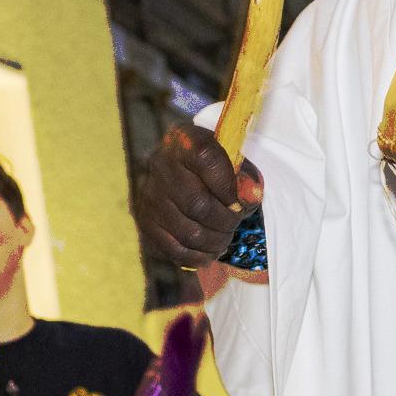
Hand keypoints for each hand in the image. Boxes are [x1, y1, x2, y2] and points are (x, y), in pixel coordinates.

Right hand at [136, 125, 259, 270]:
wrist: (181, 168)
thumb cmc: (214, 166)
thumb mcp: (233, 160)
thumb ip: (246, 177)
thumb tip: (250, 197)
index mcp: (184, 139)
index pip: (207, 160)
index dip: (228, 186)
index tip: (238, 200)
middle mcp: (160, 164)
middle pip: (198, 204)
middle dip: (226, 221)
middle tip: (235, 222)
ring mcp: (149, 194)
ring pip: (189, 232)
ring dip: (215, 242)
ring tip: (225, 237)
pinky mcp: (145, 220)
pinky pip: (174, 249)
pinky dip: (198, 257)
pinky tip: (210, 252)